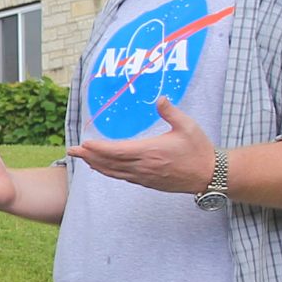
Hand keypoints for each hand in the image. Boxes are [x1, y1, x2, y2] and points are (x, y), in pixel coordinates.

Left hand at [68, 99, 215, 194]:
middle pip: (110, 163)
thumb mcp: (187, 126)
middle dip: (89, 157)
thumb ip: (171, 112)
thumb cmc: (199, 149)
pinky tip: (103, 168)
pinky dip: (109, 172)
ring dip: (96, 165)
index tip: (85, 144)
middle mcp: (144, 166)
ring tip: (82, 159)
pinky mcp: (148, 183)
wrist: (209, 175)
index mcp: (150, 151)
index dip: (99, 149)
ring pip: (114, 172)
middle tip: (72, 151)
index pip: (118, 151)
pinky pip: (123, 178)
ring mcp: (145, 177)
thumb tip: (160, 98)